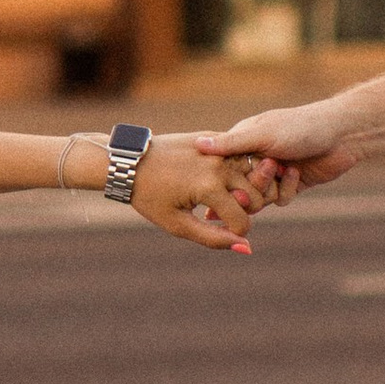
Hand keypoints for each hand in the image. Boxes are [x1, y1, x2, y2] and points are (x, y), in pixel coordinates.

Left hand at [136, 137, 291, 252]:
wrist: (129, 161)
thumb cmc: (150, 197)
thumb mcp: (178, 224)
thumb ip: (214, 238)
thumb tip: (247, 247)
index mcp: (209, 187)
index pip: (243, 221)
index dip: (235, 233)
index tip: (220, 231)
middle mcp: (219, 165)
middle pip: (255, 197)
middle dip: (245, 211)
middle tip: (223, 213)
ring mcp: (217, 148)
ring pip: (253, 173)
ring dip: (246, 188)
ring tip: (225, 196)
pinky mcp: (213, 136)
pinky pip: (239, 156)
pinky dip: (237, 169)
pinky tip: (220, 177)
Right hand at [202, 101, 358, 183]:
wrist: (341, 134)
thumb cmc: (300, 127)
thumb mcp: (262, 135)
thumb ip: (231, 144)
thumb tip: (197, 145)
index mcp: (243, 143)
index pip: (221, 171)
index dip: (223, 183)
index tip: (228, 188)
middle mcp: (255, 159)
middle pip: (239, 189)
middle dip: (251, 189)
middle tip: (265, 178)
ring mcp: (274, 173)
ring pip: (259, 198)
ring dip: (271, 190)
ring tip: (284, 172)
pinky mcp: (291, 184)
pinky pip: (279, 200)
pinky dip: (287, 191)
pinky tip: (297, 175)